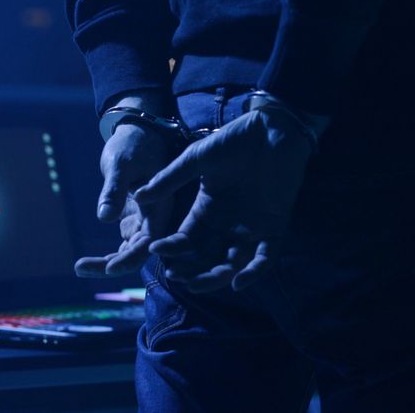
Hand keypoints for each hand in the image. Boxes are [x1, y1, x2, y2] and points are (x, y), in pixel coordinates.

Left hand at [74, 94, 173, 277]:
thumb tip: (104, 218)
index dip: (132, 257)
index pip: (149, 241)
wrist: (137, 135)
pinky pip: (124, 245)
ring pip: (131, 252)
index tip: (109, 268)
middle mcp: (157, 217)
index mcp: (161, 205)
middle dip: (114, 265)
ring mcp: (146, 221)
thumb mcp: (120, 165)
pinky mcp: (134, 220)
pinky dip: (108, 255)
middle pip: (140, 252)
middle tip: (81, 267)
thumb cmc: (132, 146)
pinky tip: (85, 262)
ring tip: (79, 267)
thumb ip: (114, 191)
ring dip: (108, 263)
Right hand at [134, 108, 315, 292]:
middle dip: (192, 270)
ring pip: (232, 263)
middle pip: (206, 257)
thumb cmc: (235, 140)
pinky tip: (238, 281)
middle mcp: (227, 224)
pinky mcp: (274, 228)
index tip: (157, 249)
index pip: (186, 237)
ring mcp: (251, 228)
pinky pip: (264, 258)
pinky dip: (253, 272)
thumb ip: (171, 178)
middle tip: (179, 277)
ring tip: (199, 283)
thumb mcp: (198, 158)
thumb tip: (139, 196)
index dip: (172, 247)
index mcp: (206, 209)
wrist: (273, 130)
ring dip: (216, 276)